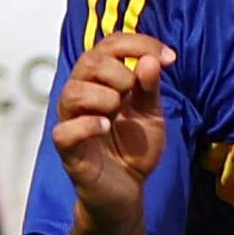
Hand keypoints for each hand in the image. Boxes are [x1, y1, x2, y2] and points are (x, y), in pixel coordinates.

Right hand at [52, 37, 170, 234]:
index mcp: (102, 81)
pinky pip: (64, 131)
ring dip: (103, 95)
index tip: (169, 57)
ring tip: (119, 111)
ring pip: (73, 92)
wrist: (129, 191)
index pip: (110, 45)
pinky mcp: (69, 150)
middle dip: (120, 71)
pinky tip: (107, 126)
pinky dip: (87, 125)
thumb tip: (151, 59)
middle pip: (88, 62)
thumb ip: (150, 88)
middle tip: (135, 91)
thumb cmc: (134, 148)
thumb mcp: (151, 114)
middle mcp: (83, 95)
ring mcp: (72, 121)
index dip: (139, 44)